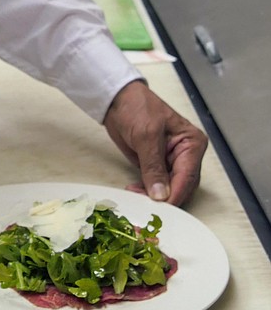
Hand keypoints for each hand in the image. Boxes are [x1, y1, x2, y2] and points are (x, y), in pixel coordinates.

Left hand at [103, 80, 205, 206]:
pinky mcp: (157, 166)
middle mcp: (187, 155)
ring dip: (155, 198)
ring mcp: (172, 162)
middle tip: (147, 207)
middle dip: (166, 199)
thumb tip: (161, 194)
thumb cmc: (136, 107)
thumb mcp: (146, 136)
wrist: (117, 101)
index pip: (188, 177)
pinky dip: (147, 192)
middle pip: (182, 187)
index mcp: (192, 143)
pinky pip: (157, 186)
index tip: (162, 208)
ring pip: (170, 190)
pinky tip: (135, 191)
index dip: (174, 195)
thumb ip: (153, 167)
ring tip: (137, 197)